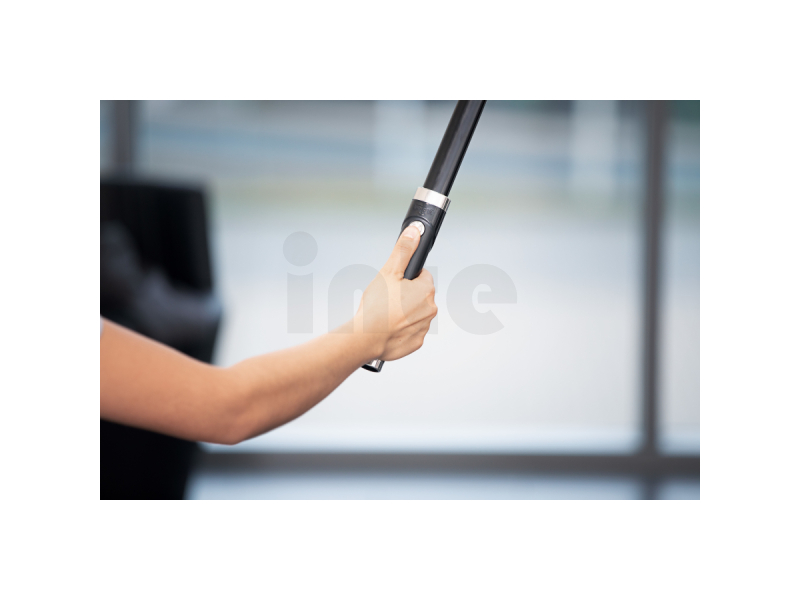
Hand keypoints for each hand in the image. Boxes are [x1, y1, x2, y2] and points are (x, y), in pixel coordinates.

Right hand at [355, 225, 437, 360]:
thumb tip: (414, 231)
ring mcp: (424, 327)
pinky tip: (388, 327)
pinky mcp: (416, 342)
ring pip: (414, 314)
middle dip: (406, 296)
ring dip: (403, 313)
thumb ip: (403, 250)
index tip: (395, 284)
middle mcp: (430, 309)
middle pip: (419, 296)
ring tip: (386, 314)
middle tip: (388, 299)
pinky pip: (410, 331)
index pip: (422, 277)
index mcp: (426, 290)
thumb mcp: (389, 271)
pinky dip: (401, 330)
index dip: (407, 278)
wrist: (367, 338)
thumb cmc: (377, 306)